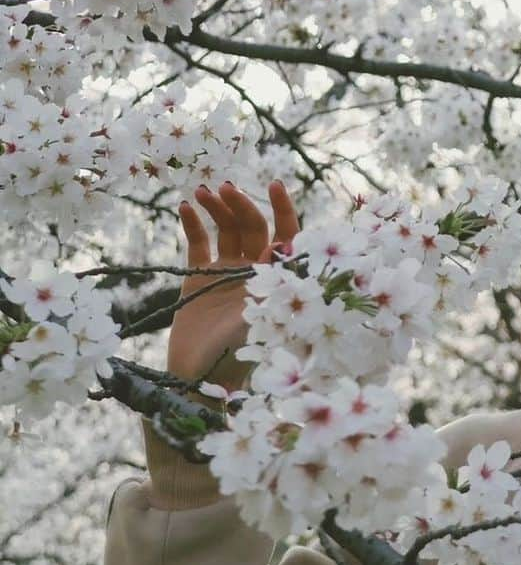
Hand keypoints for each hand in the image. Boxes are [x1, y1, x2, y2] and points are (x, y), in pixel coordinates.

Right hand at [169, 180, 300, 389]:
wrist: (197, 379)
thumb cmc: (237, 356)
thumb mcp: (263, 317)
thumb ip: (276, 284)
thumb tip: (289, 245)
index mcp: (276, 277)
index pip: (287, 234)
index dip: (283, 209)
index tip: (274, 185)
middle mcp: (254, 270)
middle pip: (253, 226)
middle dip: (242, 205)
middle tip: (225, 188)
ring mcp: (226, 272)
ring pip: (226, 229)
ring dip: (218, 208)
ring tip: (204, 193)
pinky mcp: (198, 278)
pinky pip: (198, 243)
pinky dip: (194, 224)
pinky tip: (187, 206)